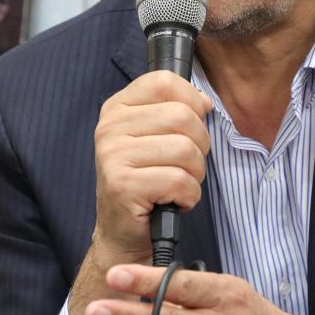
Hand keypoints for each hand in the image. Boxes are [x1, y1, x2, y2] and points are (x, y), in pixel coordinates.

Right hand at [92, 71, 211, 264]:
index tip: (190, 127)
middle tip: (184, 166)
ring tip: (177, 185)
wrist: (122, 232)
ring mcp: (112, 155)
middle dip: (199, 146)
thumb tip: (205, 103)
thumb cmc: (146, 182)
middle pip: (182, 116)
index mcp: (117, 108)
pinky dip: (188, 196)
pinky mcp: (121, 185)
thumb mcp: (154, 138)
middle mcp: (109, 127)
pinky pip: (179, 180)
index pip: (163, 81)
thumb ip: (175, 111)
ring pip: (185, 150)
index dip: (191, 101)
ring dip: (194, 174)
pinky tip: (173, 201)